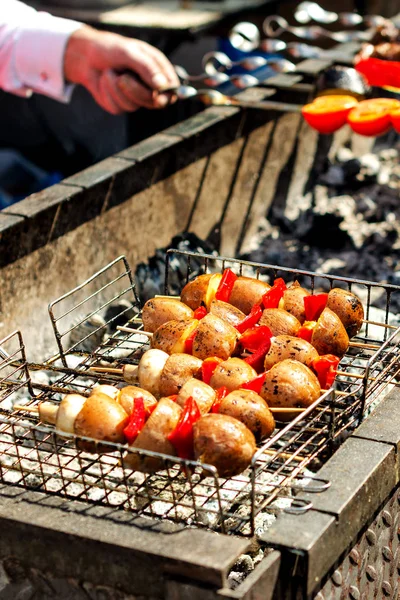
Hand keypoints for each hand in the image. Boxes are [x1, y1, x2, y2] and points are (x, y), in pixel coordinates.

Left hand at [64, 26, 179, 114]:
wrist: (86, 56)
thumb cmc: (110, 49)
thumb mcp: (130, 52)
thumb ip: (147, 68)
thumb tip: (162, 85)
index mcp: (157, 70)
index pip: (172, 88)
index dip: (167, 94)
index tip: (157, 97)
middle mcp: (149, 86)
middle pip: (154, 102)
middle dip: (136, 90)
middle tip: (123, 77)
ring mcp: (136, 97)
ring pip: (133, 105)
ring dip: (117, 88)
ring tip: (110, 73)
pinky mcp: (121, 105)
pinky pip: (118, 107)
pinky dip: (108, 93)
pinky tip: (104, 81)